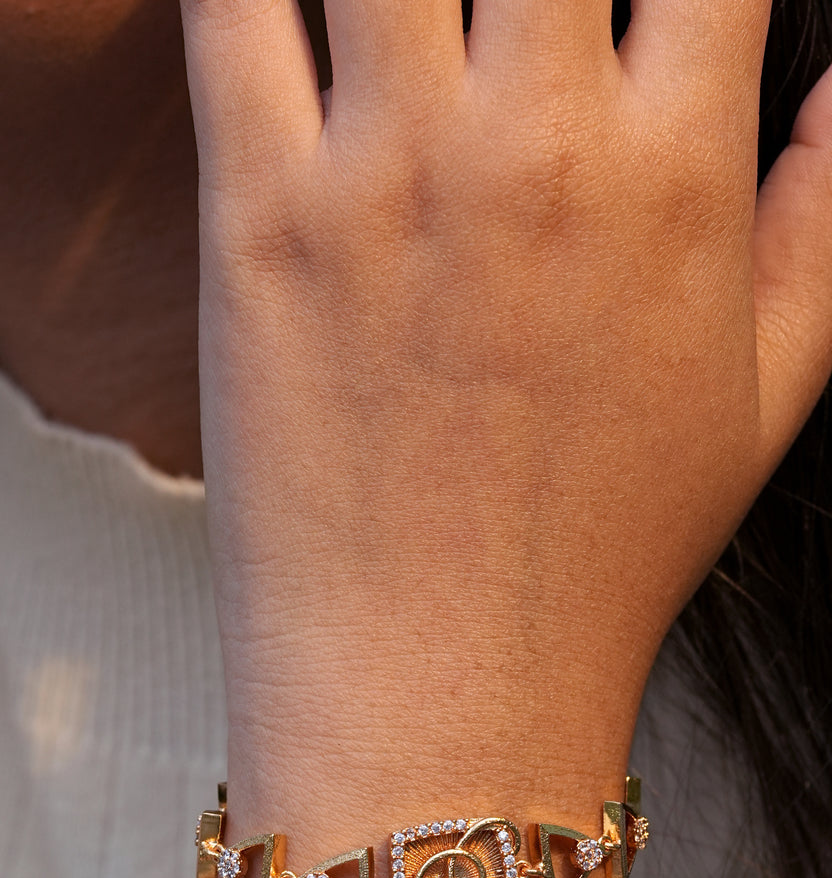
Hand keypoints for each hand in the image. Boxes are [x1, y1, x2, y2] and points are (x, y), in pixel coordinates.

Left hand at [181, 0, 831, 877]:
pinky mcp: (262, 219)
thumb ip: (818, 221)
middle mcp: (539, 144)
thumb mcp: (768, 401)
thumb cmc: (606, 559)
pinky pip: (227, 4)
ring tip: (403, 12)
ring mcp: (390, 171)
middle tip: (505, 11)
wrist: (448, 686)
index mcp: (677, 174)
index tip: (630, 9)